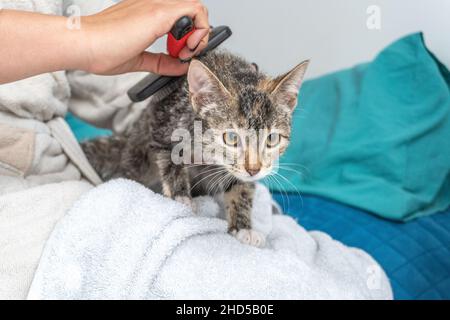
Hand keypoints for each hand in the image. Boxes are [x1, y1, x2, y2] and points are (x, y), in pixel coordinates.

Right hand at [81, 0, 209, 75]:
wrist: (84, 44)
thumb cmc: (101, 49)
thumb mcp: (139, 60)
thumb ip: (161, 62)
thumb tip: (179, 67)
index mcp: (148, 14)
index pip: (181, 17)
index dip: (189, 37)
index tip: (181, 55)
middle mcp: (154, 5)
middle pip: (192, 11)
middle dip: (197, 35)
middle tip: (185, 54)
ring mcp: (157, 6)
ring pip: (196, 7)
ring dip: (199, 33)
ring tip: (185, 52)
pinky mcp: (159, 12)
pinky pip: (195, 10)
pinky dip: (199, 31)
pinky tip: (186, 48)